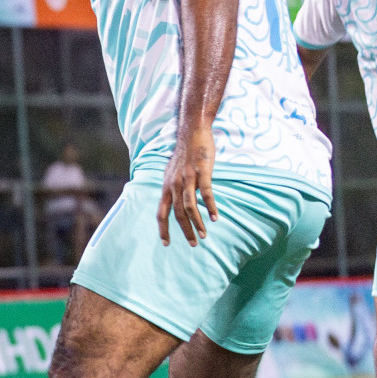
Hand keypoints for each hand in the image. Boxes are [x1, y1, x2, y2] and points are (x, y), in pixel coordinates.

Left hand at [157, 126, 217, 246]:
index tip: (166, 243)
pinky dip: (211, 206)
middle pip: (177, 214)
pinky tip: (215, 217)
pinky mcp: (202, 172)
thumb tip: (172, 202)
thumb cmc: (183, 155)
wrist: (192, 133)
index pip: (160, 213)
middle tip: (194, 244)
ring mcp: (187, 178)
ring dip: (197, 223)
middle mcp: (174, 184)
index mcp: (166, 187)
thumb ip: (172, 188)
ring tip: (204, 234)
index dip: (162, 229)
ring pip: (190, 206)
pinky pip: (206, 193)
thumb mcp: (171, 173)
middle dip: (185, 231)